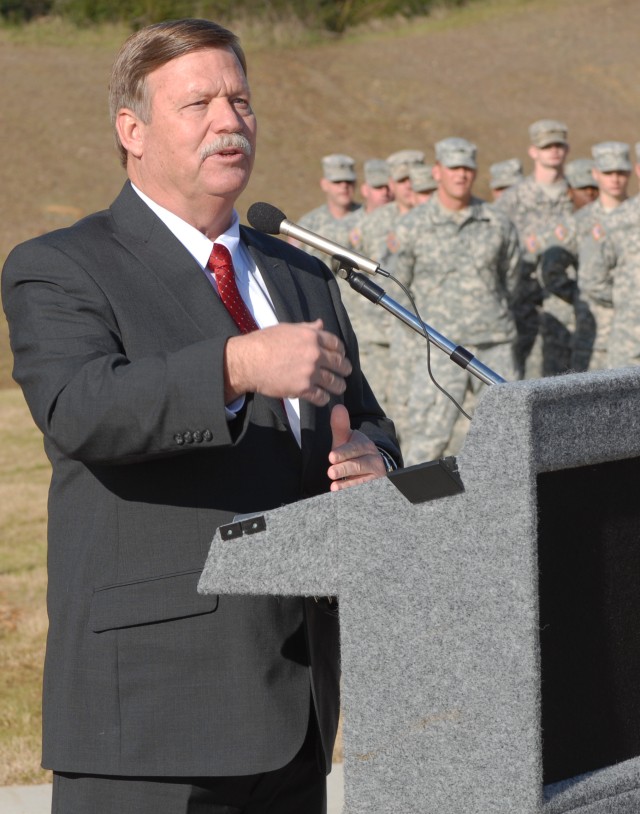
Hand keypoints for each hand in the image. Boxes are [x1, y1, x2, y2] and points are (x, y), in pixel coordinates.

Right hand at [224, 319, 351, 405]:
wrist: (249, 361)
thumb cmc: (264, 342)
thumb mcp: (287, 329)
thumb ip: (307, 328)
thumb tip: (321, 324)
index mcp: (312, 337)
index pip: (337, 344)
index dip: (341, 351)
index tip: (341, 355)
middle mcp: (315, 354)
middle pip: (340, 363)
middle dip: (345, 369)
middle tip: (346, 372)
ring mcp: (310, 372)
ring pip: (334, 382)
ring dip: (339, 385)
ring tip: (339, 387)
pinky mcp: (303, 389)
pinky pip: (321, 396)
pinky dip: (324, 398)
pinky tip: (323, 397)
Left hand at [327, 404, 386, 490]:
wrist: (372, 467)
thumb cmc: (353, 451)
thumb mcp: (346, 439)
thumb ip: (340, 425)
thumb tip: (337, 407)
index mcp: (365, 446)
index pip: (355, 449)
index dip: (343, 453)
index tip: (331, 457)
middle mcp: (374, 460)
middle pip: (359, 465)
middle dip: (344, 468)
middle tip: (331, 472)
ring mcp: (376, 476)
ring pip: (363, 480)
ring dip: (348, 484)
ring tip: (334, 486)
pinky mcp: (375, 489)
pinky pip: (365, 492)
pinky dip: (354, 494)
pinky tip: (341, 496)